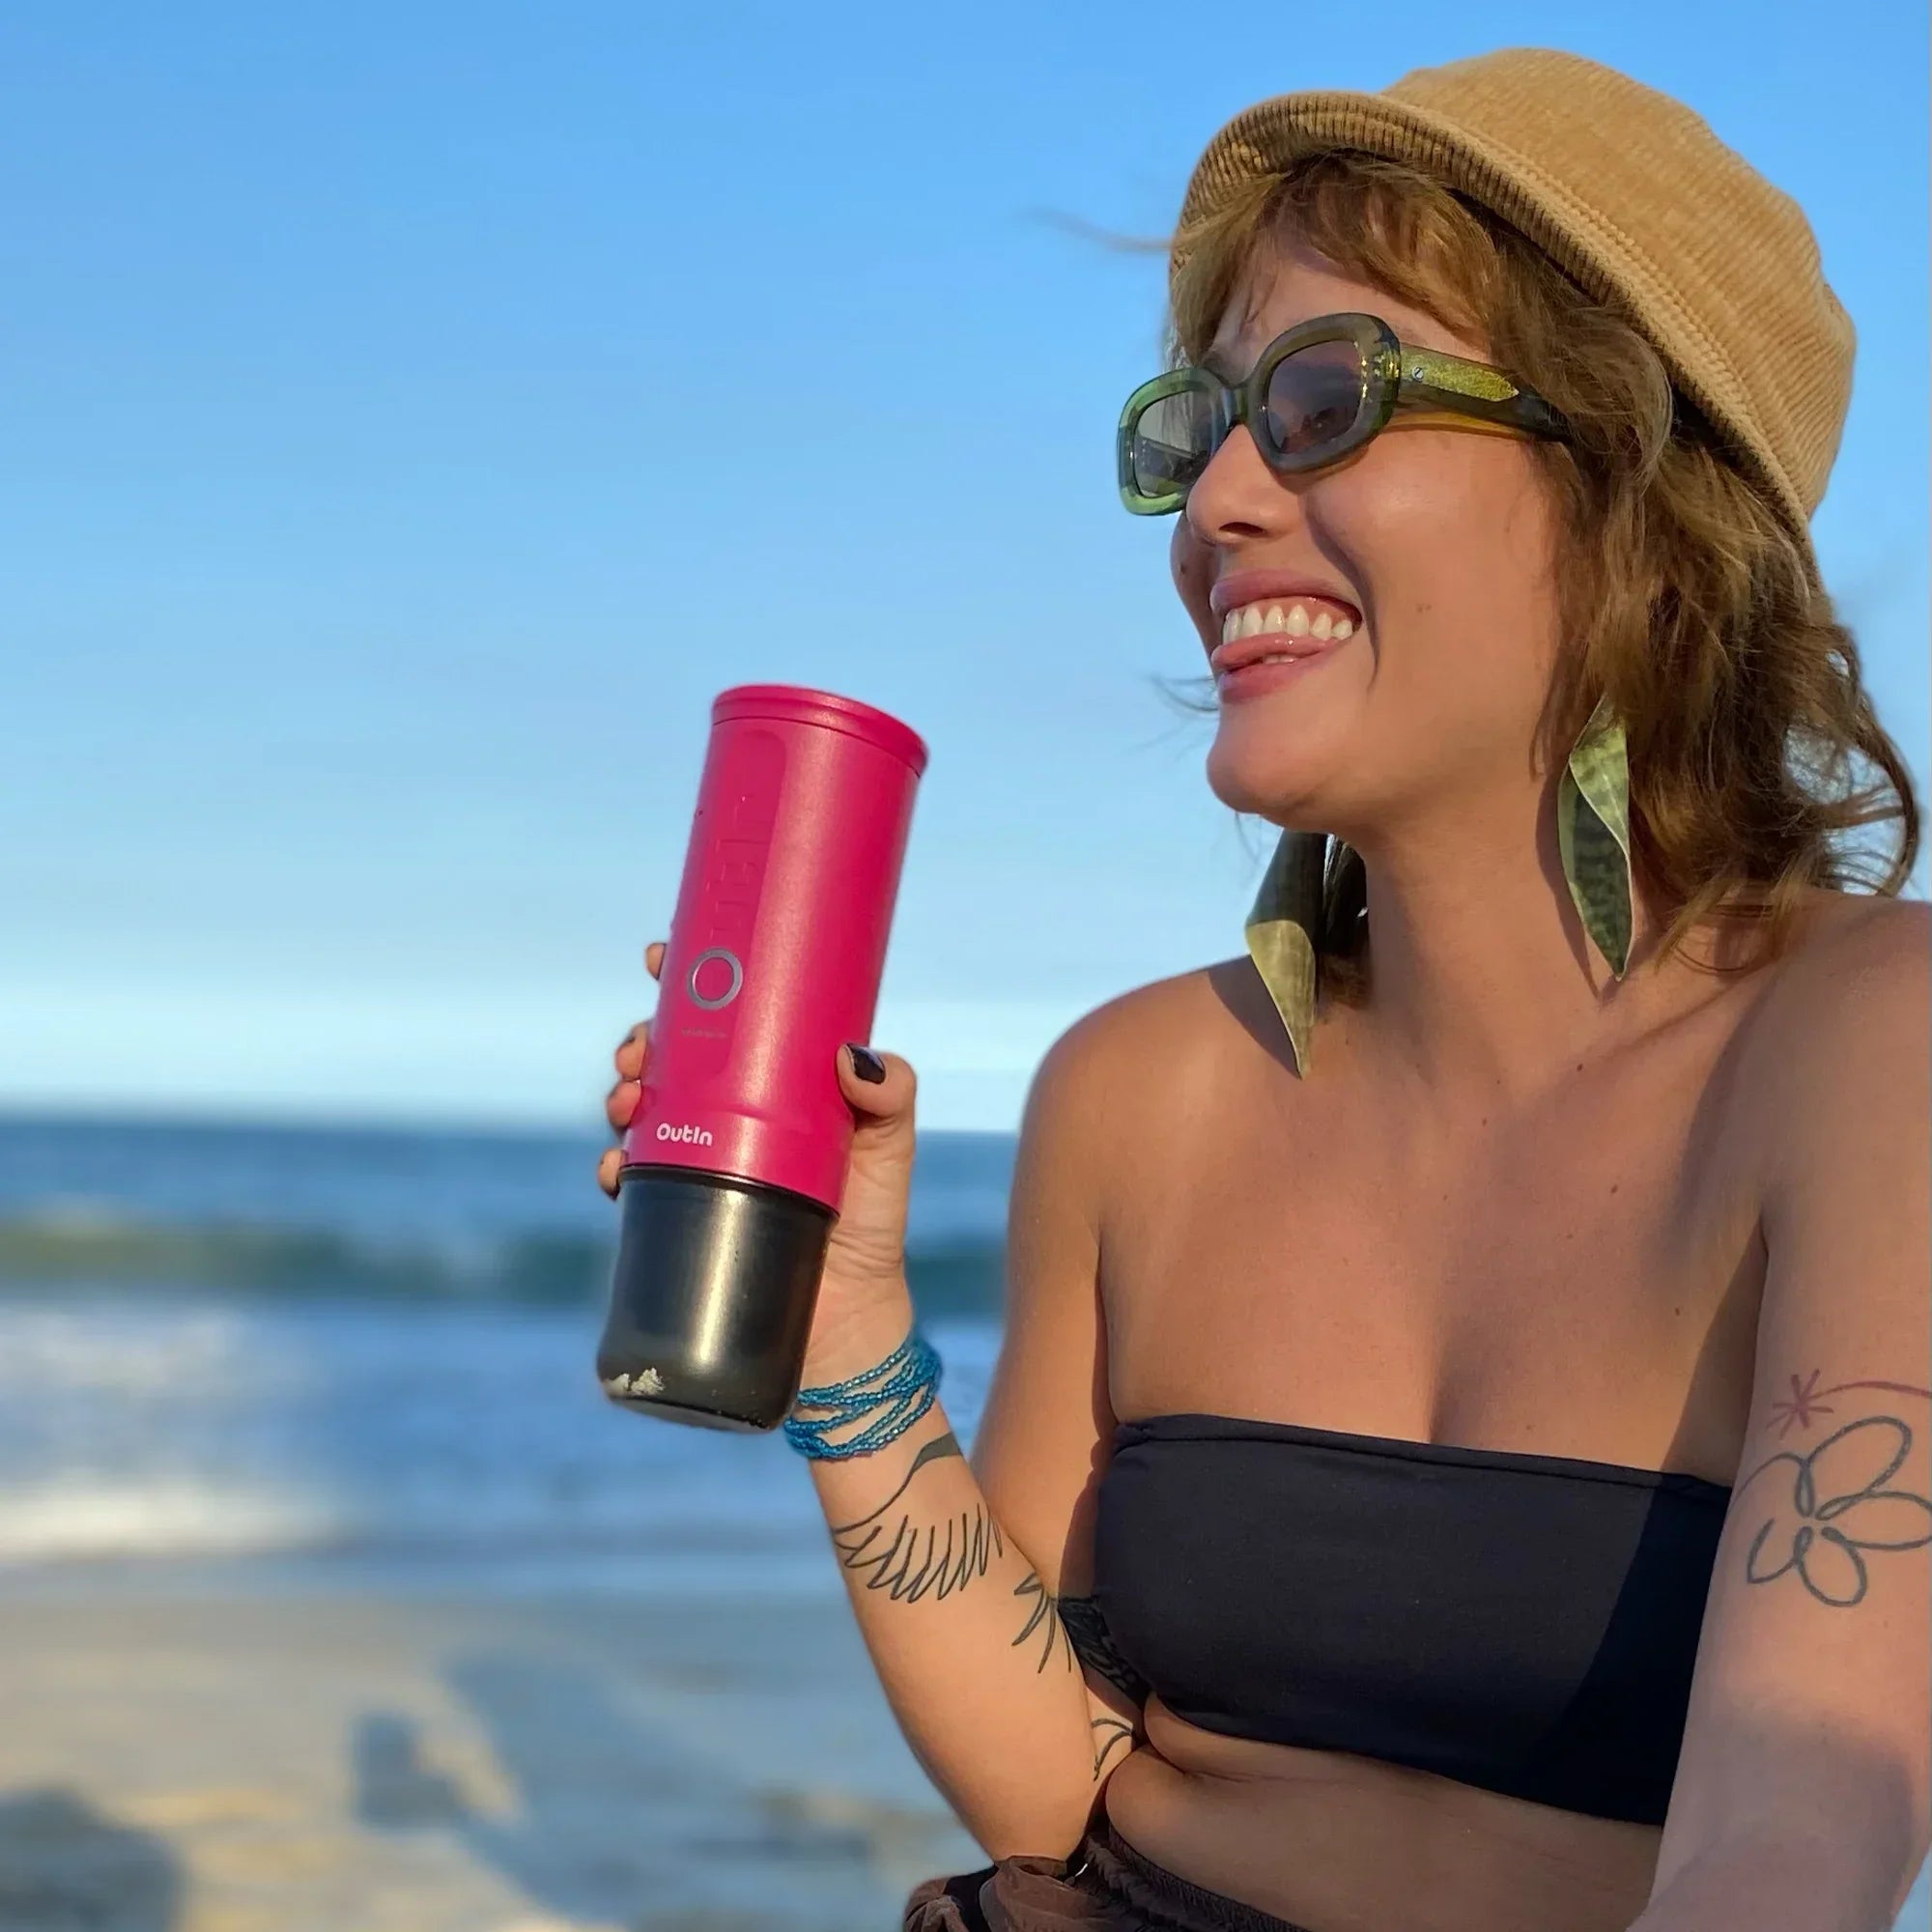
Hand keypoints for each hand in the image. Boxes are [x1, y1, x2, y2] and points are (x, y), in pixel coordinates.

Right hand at [598, 940, 919, 1332]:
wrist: (843, 1320)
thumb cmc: (872, 1222)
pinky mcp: (682, 1207)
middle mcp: (733, 1111)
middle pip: (674, 1054)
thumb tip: (852, 1055)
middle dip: (643, 1037)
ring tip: (626, 1100)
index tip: (660, 955)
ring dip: (621, 1092)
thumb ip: (890, 1099)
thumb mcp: (889, 1149)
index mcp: (777, 1081)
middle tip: (640, 1046)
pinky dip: (614, 1165)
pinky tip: (616, 1167)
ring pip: (643, 1104)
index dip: (689, 979)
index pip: (729, 1016)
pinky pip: (632, 1176)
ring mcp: (703, 1156)